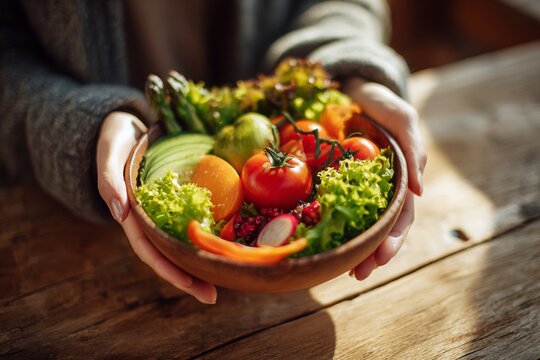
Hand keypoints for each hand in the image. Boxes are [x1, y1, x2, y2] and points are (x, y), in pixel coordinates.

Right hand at [96, 111, 216, 303]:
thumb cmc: (115, 139)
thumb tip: (119, 212)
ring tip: (222, 279)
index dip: (169, 269)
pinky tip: (220, 246)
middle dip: (188, 277)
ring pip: (178, 243)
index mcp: (131, 214)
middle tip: (213, 296)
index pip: (149, 249)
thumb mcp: (108, 153)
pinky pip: (188, 222)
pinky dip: (202, 237)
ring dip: (197, 263)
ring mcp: (161, 211)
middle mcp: (147, 218)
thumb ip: (109, 180)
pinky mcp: (175, 200)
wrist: (127, 126)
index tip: (191, 285)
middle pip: (167, 254)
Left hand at [344, 78, 426, 279]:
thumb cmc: (380, 103)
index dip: (392, 240)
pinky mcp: (335, 179)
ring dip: (354, 248)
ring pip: (358, 222)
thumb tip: (419, 192)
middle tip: (358, 275)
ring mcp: (357, 185)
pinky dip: (332, 224)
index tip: (380, 259)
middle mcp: (380, 187)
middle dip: (371, 253)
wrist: (351, 88)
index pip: (400, 216)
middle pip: (379, 227)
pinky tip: (324, 242)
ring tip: (344, 271)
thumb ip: (413, 149)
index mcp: (399, 179)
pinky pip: (335, 204)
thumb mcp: (401, 118)